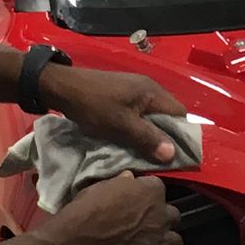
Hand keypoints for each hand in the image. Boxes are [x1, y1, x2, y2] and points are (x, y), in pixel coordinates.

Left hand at [42, 64, 190, 165]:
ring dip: (150, 134)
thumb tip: (173, 154)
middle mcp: (149, 88)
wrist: (63, 88)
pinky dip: (139, 128)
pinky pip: (140, 114)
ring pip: (152, 116)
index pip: (180, 114)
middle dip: (165, 136)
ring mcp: (135, 91)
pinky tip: (131, 140)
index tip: (175, 155)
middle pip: (168, 115)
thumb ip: (147, 138)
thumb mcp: (121, 125)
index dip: (181, 135)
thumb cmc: (94, 106)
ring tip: (145, 152)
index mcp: (152, 92)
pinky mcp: (123, 96)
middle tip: (158, 157)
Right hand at [48, 174, 183, 244]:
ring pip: (176, 240)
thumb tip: (129, 178)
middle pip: (172, 215)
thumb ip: (123, 182)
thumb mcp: (105, 185)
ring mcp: (162, 237)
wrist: (83, 234)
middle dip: (161, 219)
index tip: (137, 201)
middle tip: (145, 224)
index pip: (158, 189)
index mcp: (153, 190)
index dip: (148, 196)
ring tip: (152, 244)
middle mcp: (163, 213)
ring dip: (166, 241)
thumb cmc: (91, 206)